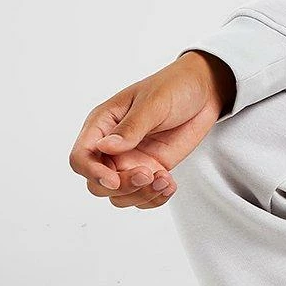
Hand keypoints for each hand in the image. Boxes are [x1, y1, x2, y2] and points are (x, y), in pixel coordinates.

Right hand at [68, 51, 232, 210]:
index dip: (92, 173)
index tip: (113, 180)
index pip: (81, 157)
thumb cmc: (174, 87)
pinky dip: (155, 198)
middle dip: (122, 187)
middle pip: (97, 184)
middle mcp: (112, 148)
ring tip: (165, 179)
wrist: (204, 92)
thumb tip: (105, 147)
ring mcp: (131, 161)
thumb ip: (130, 128)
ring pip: (120, 196)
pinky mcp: (151, 170)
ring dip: (141, 195)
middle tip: (149, 174)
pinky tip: (169, 184)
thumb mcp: (153, 103)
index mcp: (103, 125)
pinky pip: (143, 197)